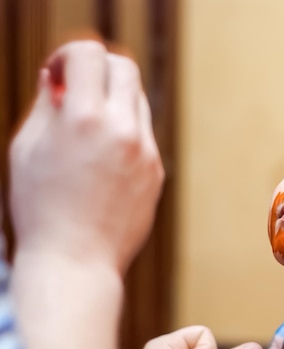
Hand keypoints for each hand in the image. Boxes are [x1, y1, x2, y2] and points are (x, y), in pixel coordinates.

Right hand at [10, 40, 163, 274]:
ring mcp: (146, 152)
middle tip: (75, 92)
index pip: (90, 53)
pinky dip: (125, 132)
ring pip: (137, 101)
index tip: (57, 77)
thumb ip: (47, 105)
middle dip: (97, 70)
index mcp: (84, 118)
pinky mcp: (157, 172)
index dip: (68, 56)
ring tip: (86, 131)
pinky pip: (144, 135)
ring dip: (113, 102)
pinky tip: (102, 160)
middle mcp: (123, 130)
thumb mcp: (28, 149)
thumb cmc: (40, 208)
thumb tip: (58, 78)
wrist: (76, 262)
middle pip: (124, 68)